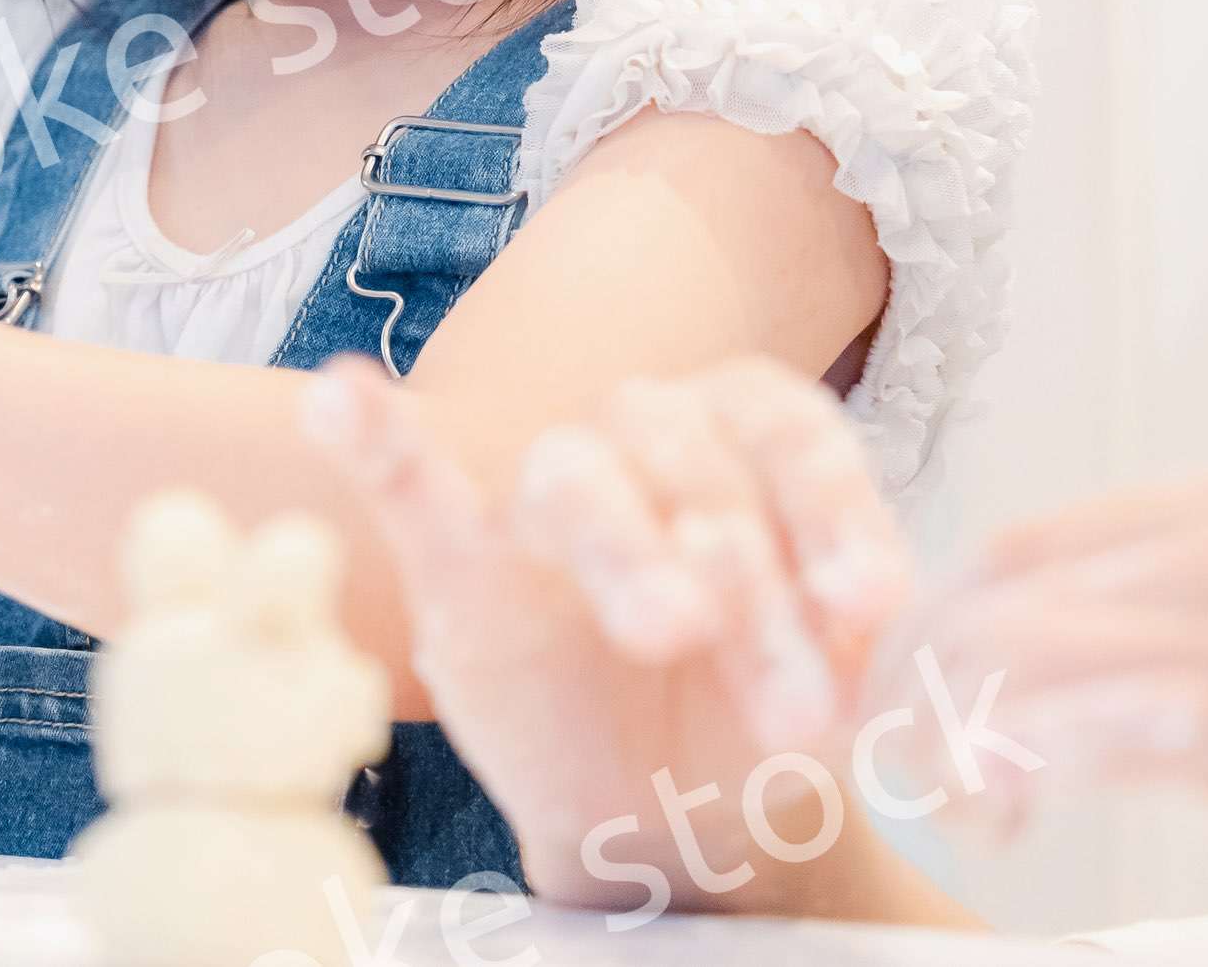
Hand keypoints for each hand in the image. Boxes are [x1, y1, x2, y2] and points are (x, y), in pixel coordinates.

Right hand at [306, 354, 915, 916]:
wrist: (674, 809)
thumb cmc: (759, 711)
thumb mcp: (842, 676)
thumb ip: (848, 631)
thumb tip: (867, 610)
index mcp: (746, 440)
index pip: (784, 429)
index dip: (832, 505)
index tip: (866, 603)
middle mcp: (644, 438)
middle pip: (687, 457)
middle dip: (747, 572)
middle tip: (790, 705)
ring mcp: (544, 494)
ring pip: (573, 475)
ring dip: (626, 548)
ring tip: (671, 631)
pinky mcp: (459, 560)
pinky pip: (409, 482)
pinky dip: (372, 437)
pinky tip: (340, 399)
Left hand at [903, 458, 1207, 941]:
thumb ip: (1206, 619)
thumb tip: (1068, 677)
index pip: (1029, 547)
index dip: (940, 623)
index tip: (907, 695)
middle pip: (1005, 591)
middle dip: (919, 677)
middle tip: (897, 758)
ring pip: (1026, 648)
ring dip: (953, 730)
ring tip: (957, 797)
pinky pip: (1101, 729)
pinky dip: (1023, 766)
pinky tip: (1012, 809)